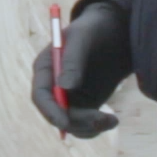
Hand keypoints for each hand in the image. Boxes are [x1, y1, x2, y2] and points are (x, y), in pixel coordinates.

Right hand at [30, 1, 130, 137]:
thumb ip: (73, 61)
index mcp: (46, 68)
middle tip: (100, 119)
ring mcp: (70, 96)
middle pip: (56, 114)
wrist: (116, 31)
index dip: (50, 111)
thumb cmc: (95, 29)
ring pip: (72, 124)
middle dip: (76, 121)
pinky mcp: (87, 103)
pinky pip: (85, 124)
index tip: (65, 122)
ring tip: (111, 120)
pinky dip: (97, 127)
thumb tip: (65, 87)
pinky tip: (112, 120)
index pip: (40, 96)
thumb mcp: (83, 38)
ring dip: (89, 127)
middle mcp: (54, 86)